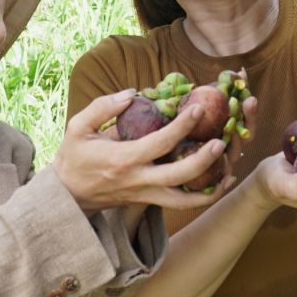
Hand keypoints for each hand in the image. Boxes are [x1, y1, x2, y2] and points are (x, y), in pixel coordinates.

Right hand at [53, 90, 234, 211]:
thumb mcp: (77, 127)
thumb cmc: (73, 157)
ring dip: (209, 188)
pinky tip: (218, 184)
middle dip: (204, 159)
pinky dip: (201, 197)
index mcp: (122, 160)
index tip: (198, 107)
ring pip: (184, 200)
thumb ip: (102, 107)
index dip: (182, 125)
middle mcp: (138, 181)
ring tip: (230, 171)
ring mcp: (145, 195)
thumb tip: (133, 93)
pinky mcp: (148, 201)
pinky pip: (179, 203)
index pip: (159, 143)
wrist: (66, 195)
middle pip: (179, 175)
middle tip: (222, 140)